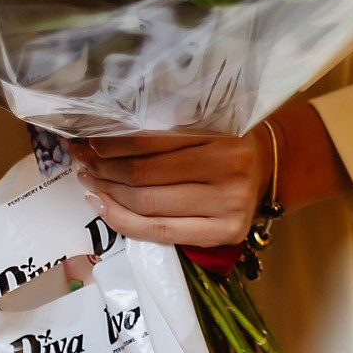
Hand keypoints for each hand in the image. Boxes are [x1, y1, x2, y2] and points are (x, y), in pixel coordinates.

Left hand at [76, 99, 347, 247]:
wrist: (272, 165)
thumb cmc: (230, 135)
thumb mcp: (209, 117)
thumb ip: (169, 121)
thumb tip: (103, 127)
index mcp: (224, 135)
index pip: (152, 142)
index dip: (112, 143)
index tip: (86, 138)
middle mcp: (230, 172)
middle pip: (144, 175)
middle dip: (103, 167)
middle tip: (80, 158)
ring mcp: (228, 208)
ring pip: (147, 205)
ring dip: (107, 192)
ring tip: (87, 180)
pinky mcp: (222, 234)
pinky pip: (158, 232)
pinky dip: (122, 220)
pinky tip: (102, 205)